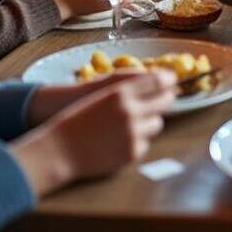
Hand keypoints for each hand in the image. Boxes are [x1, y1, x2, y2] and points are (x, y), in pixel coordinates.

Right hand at [11, 68, 176, 196]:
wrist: (60, 150)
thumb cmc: (78, 118)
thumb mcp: (101, 93)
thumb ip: (129, 85)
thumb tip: (159, 79)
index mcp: (120, 93)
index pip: (157, 80)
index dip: (168, 79)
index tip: (171, 80)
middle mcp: (130, 112)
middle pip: (165, 101)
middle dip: (165, 99)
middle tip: (161, 100)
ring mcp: (133, 133)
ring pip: (158, 123)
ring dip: (150, 121)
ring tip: (133, 123)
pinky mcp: (133, 152)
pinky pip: (147, 142)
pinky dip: (138, 140)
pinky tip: (121, 139)